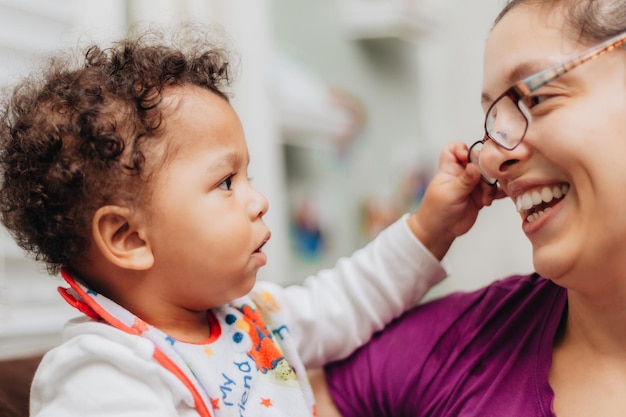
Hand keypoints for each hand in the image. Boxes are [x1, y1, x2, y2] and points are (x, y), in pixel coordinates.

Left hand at [407, 141, 504, 259]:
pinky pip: (494, 190)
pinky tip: (503, 196)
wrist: (439, 232)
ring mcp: (472, 185)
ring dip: (490, 187)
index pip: (454, 149)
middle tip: (484, 184)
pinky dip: (499, 193)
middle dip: (484, 171)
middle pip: (478, 161)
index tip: (468, 158)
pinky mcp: (480, 196)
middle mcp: (461, 174)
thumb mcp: (449, 194)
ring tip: (485, 200)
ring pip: (488, 176)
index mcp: (449, 169)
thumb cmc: (436, 211)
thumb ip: (464, 181)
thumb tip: (474, 166)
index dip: (462, 149)